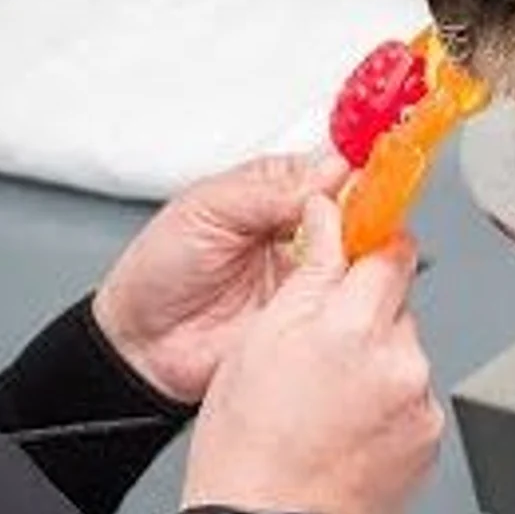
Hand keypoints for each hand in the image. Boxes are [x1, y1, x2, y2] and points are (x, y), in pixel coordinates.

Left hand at [94, 152, 348, 403]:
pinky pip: (347, 305)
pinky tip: (342, 291)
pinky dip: (352, 298)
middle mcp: (298, 231)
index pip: (331, 171)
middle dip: (368, 214)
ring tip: (343, 254)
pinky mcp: (312, 319)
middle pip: (357, 213)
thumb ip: (266, 192)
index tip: (373, 172)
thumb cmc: (158, 270)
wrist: (141, 342)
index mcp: (273, 192)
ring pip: (360, 258)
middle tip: (358, 218)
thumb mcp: (205, 211)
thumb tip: (325, 171)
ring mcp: (307, 275)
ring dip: (362, 255)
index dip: (354, 171)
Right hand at [175, 194, 442, 513]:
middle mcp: (399, 362)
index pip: (390, 251)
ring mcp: (419, 404)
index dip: (371, 247)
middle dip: (364, 313)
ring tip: (326, 403)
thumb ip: (310, 272)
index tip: (361, 244)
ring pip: (404, 353)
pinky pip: (412, 399)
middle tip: (319, 349)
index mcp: (352, 327)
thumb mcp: (259, 340)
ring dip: (376, 362)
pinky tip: (347, 429)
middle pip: (397, 304)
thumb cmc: (247, 449)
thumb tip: (330, 219)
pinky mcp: (428, 440)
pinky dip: (387, 405)